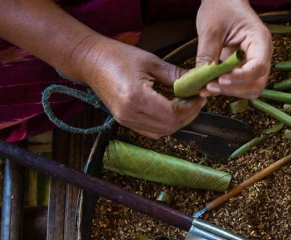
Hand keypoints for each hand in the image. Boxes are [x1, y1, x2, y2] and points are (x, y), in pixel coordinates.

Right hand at [78, 38, 205, 138]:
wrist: (90, 61)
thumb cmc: (118, 56)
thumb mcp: (151, 62)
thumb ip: (176, 76)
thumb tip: (198, 82)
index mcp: (135, 97)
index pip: (173, 114)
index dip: (191, 108)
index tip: (200, 97)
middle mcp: (129, 114)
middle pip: (169, 126)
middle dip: (188, 115)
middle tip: (197, 100)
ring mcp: (125, 121)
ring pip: (162, 132)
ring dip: (178, 121)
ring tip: (186, 104)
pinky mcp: (124, 122)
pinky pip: (152, 131)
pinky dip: (166, 123)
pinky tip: (172, 109)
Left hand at [195, 0, 271, 98]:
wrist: (223, 0)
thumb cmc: (220, 7)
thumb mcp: (211, 29)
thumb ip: (207, 54)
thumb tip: (200, 78)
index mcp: (260, 40)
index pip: (257, 67)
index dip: (240, 78)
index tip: (221, 80)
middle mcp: (262, 54)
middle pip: (257, 83)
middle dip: (234, 89)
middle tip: (210, 87)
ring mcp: (255, 63)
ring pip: (251, 89)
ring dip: (231, 92)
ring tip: (208, 87)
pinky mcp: (245, 68)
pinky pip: (241, 85)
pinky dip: (227, 89)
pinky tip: (211, 85)